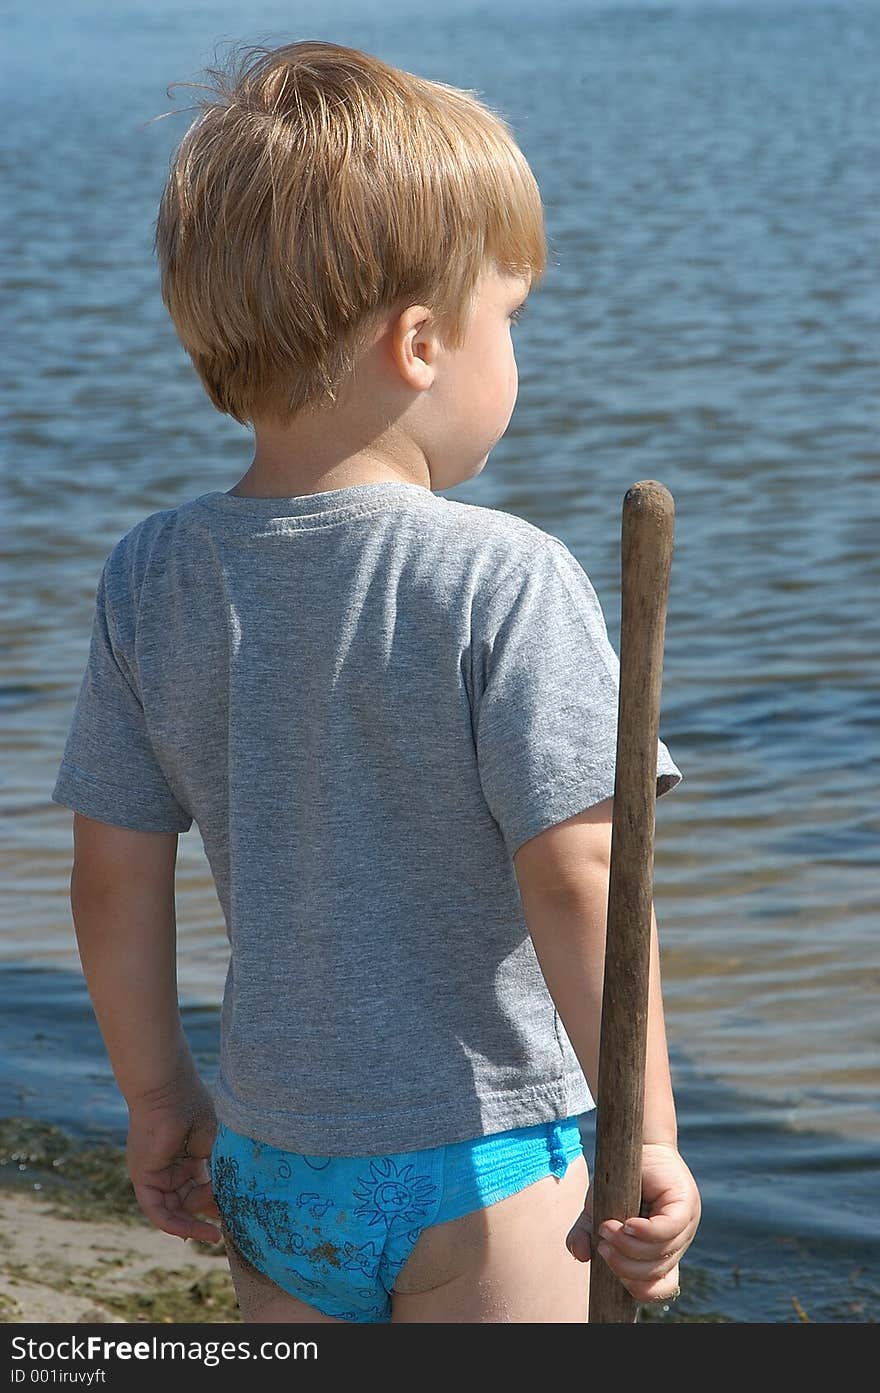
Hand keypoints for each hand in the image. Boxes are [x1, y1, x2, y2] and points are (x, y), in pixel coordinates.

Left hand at [125, 1074, 221, 1243]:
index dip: (216, 1203)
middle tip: (227, 1228)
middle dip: (207, 1216)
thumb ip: (219, 1172)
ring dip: (195, 1223)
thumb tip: (231, 1198)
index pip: (201, 1187)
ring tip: (215, 1233)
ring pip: (175, 1209)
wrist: (168, 1090)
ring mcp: (156, 1175)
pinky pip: (157, 1210)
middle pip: (188, 1202)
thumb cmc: (193, 1108)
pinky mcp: (144, 1178)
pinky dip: (174, 1225)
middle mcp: (170, 1169)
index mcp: (188, 1157)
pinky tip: (194, 1232)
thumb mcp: (214, 1145)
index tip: (234, 1215)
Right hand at [566, 1142, 700, 1303]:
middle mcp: (679, 1241)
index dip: (641, 1289)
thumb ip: (585, 1234)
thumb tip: (578, 1256)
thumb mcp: (596, 1210)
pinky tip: (626, 1225)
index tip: (614, 1277)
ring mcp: (686, 1223)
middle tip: (602, 1245)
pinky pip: (668, 1229)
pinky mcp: (684, 1203)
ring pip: (661, 1252)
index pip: (663, 1285)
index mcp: (664, 1250)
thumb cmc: (617, 1179)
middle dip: (624, 1265)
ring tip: (606, 1230)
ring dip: (628, 1247)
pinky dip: (644, 1232)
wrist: (630, 1142)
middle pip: (656, 1271)